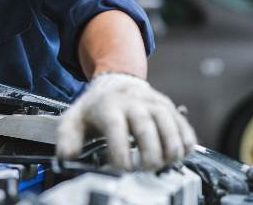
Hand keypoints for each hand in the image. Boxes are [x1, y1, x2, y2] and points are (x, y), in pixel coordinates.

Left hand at [56, 73, 196, 169]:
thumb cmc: (96, 106)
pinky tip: (177, 156)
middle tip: (144, 170)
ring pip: (170, 126)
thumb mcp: (75, 118)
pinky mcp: (170, 108)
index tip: (121, 169)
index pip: (116, 129)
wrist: (116, 81)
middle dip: (148, 155)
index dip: (120, 153)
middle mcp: (133, 102)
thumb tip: (67, 158)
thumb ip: (68, 138)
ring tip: (162, 165)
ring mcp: (154, 104)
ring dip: (169, 151)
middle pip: (146, 128)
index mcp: (108, 106)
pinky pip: (184, 127)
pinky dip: (185, 144)